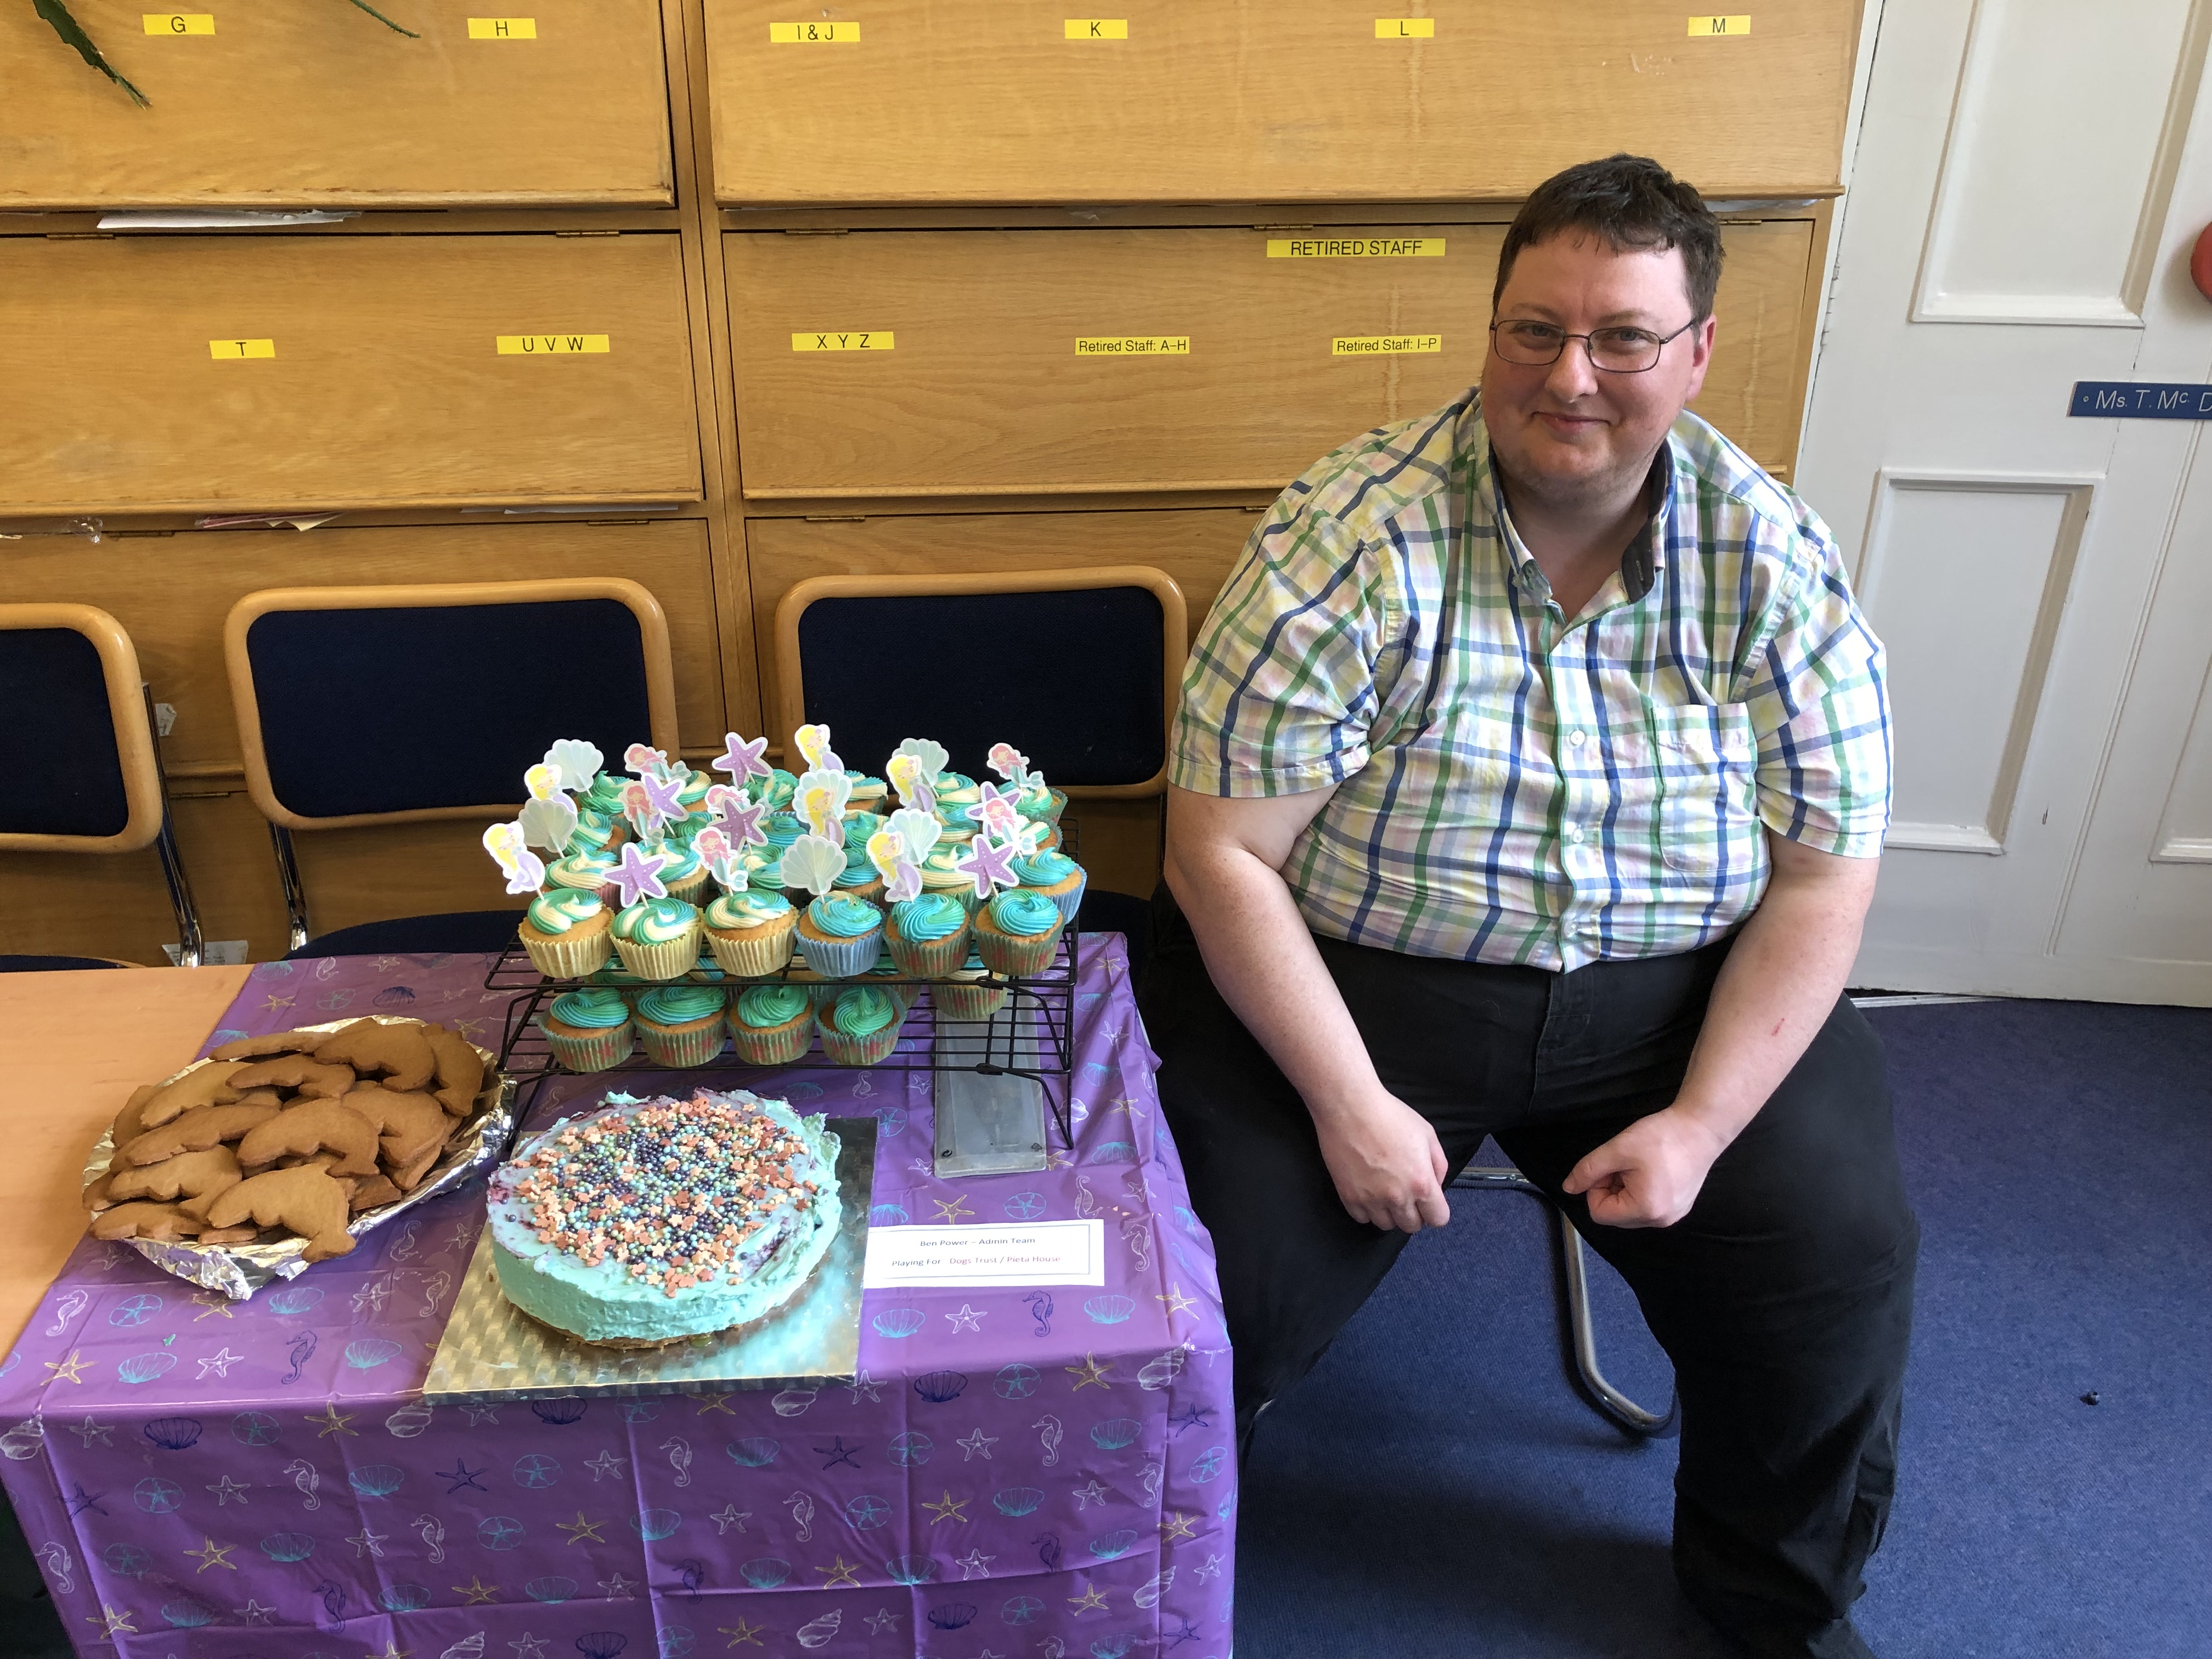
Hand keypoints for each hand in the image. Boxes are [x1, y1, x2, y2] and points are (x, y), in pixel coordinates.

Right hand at [1310, 1091, 1450, 1233]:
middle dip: (1413, 1213)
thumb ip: (1438, 1165)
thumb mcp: (1427, 1134)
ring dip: (1389, 1213)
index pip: (1438, 1219)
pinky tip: (1368, 1191)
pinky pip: (1362, 1218)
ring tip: (1385, 1192)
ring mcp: (1371, 1199)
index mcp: (1421, 1182)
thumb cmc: (1390, 1115)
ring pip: (1386, 1225)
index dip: (1435, 1211)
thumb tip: (1436, 1185)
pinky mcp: (1348, 1196)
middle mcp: (1397, 1197)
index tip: (1428, 1202)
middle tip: (1406, 1194)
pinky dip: (1367, 1209)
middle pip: (1411, 1226)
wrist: (1350, 1107)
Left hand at [1562, 1106, 1728, 1228]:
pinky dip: (1641, 1191)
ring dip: (1626, 1190)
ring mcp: (1673, 1216)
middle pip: (1615, 1215)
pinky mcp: (1680, 1208)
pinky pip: (1648, 1207)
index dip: (1596, 1189)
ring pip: (1630, 1211)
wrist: (1701, 1129)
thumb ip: (1588, 1170)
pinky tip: (1653, 1171)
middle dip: (1612, 1190)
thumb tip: (1568, 1188)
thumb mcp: (1617, 1150)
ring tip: (1640, 1166)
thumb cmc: (1660, 1137)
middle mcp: (1660, 1221)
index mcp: (1645, 1210)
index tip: (1609, 1167)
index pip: (1599, 1214)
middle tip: (1624, 1164)